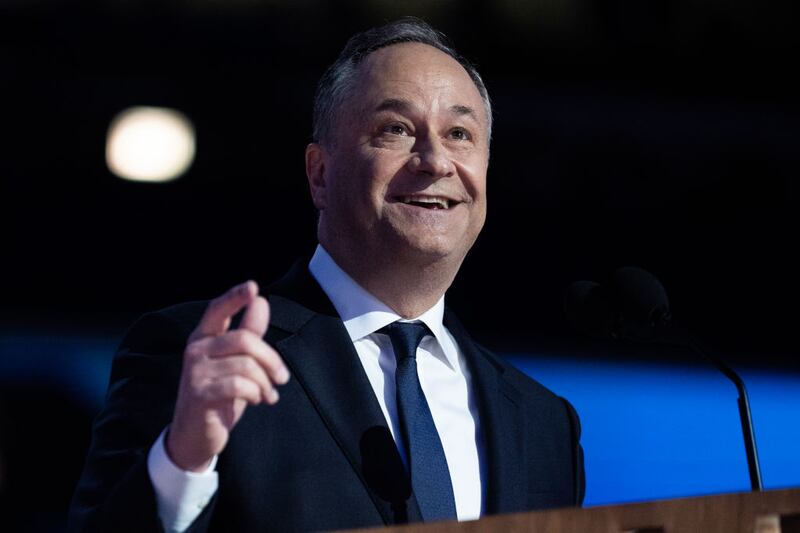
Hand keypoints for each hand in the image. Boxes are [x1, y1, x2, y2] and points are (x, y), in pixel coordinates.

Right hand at [166, 281, 289, 471]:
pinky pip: (238, 386)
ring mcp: (195, 372)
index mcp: (204, 337)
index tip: (253, 288)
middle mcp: (196, 350)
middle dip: (271, 359)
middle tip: (282, 378)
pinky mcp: (199, 394)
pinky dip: (256, 393)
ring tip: (269, 395)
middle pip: (245, 340)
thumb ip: (249, 334)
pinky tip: (259, 400)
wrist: (195, 436)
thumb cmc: (219, 395)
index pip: (218, 310)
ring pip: (246, 365)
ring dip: (266, 383)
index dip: (235, 298)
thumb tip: (260, 301)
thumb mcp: (237, 363)